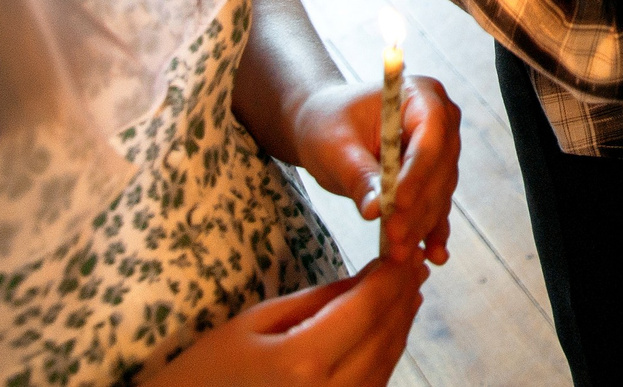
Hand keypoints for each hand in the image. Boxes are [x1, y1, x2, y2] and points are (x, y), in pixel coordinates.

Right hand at [147, 257, 426, 386]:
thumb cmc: (207, 371)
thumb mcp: (257, 322)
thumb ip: (320, 299)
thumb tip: (370, 276)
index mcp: (302, 361)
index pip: (367, 307)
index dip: (392, 275)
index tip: (405, 249)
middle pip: (385, 335)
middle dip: (403, 294)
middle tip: (415, 261)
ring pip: (387, 361)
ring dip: (402, 322)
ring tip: (409, 288)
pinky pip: (373, 383)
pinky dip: (387, 351)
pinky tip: (390, 326)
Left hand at [289, 76, 458, 266]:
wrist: (326, 127)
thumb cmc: (327, 124)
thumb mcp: (335, 146)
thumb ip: (358, 175)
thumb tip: (375, 210)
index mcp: (421, 95)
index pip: (429, 137)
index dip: (417, 173)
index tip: (398, 205)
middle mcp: (442, 120)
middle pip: (439, 169)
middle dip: (417, 208)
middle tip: (395, 241)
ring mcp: (443, 148)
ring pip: (439, 192)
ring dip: (420, 225)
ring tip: (400, 255)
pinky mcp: (435, 175)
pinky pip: (437, 204)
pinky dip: (432, 230)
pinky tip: (433, 254)